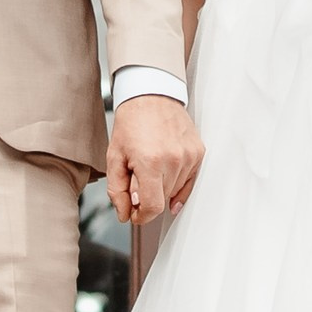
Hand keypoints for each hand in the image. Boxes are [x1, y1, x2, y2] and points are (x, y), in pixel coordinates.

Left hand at [107, 94, 203, 223]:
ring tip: (151, 167)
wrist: (151, 95)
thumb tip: (124, 213)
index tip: (135, 214)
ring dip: (162, 188)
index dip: (141, 216)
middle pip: (163, 200)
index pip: (153, 208)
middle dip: (148, 197)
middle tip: (137, 180)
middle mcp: (173, 160)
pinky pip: (189, 181)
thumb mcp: (114, 157)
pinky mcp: (198, 152)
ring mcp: (188, 156)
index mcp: (150, 162)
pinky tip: (167, 179)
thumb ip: (117, 190)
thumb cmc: (131, 123)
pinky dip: (178, 184)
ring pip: (175, 191)